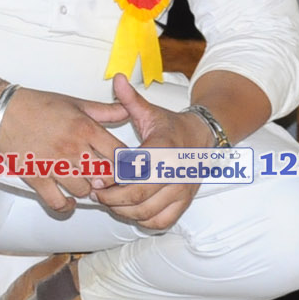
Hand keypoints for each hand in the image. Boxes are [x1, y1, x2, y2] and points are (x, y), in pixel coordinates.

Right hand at [0, 86, 128, 212]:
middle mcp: (72, 147)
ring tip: (84, 183)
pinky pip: (57, 202)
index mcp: (85, 128)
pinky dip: (66, 206)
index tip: (124, 168)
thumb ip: (104, 110)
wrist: (3, 111)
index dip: (126, 164)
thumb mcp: (75, 103)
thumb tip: (126, 111)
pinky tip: (69, 200)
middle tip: (106, 179)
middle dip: (109, 179)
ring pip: (85, 190)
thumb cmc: (37, 105)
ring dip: (87, 190)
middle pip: (106, 176)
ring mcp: (54, 164)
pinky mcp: (36, 177)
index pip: (119, 154)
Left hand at [89, 74, 203, 230]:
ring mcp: (182, 190)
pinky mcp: (185, 202)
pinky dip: (143, 220)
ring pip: (147, 212)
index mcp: (163, 149)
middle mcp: (175, 172)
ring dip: (123, 211)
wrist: (202, 138)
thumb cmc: (170, 126)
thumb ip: (130, 99)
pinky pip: (162, 221)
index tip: (96, 179)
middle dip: (111, 198)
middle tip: (96, 194)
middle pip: (137, 196)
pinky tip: (130, 210)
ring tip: (108, 201)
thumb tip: (116, 78)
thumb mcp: (150, 111)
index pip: (133, 171)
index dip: (111, 179)